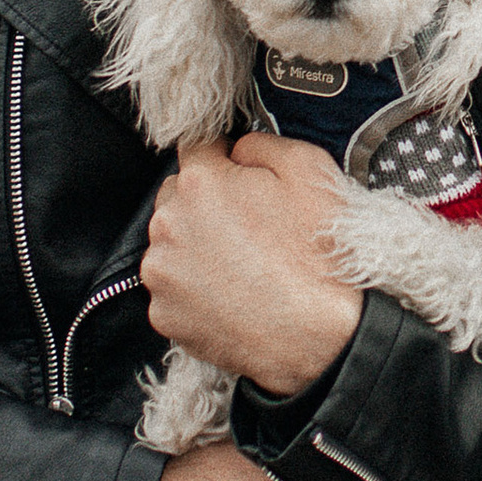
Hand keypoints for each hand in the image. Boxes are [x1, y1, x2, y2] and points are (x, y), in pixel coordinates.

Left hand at [142, 141, 362, 393]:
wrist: (320, 337)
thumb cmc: (319, 255)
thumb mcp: (310, 171)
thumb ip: (262, 143)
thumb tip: (237, 149)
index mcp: (200, 184)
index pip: (197, 147)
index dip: (224, 158)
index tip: (242, 175)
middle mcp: (168, 225)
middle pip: (177, 196)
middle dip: (206, 202)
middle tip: (250, 225)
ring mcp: (162, 274)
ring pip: (170, 243)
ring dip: (195, 246)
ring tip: (243, 265)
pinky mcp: (162, 315)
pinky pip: (172, 288)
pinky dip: (194, 289)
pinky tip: (231, 294)